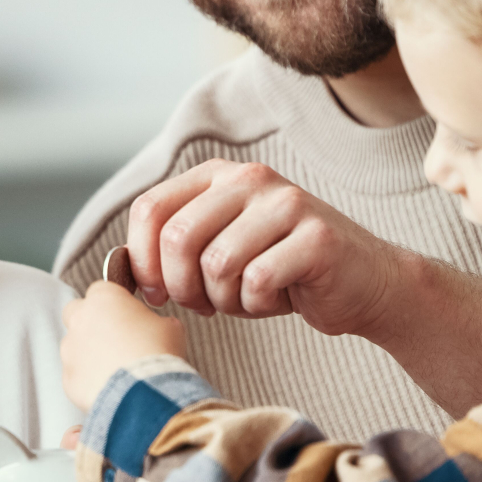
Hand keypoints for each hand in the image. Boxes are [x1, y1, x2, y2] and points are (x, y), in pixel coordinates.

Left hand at [61, 281, 186, 410]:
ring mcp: (70, 350)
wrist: (146, 393)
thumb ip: (155, 320)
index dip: (114, 303)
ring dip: (89, 353)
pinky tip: (111, 387)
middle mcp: (80, 319)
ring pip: (74, 346)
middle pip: (76, 312)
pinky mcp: (68, 378)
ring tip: (116, 368)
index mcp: (104, 298)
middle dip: (90, 322)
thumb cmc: (159, 354)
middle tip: (112, 338)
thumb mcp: (170, 327)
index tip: (125, 315)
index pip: (101, 289)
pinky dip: (88, 380)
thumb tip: (155, 328)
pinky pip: (76, 375)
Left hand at [125, 159, 398, 335]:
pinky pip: (257, 282)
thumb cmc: (281, 273)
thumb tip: (119, 271)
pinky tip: (277, 299)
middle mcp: (249, 178)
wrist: (362, 283)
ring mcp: (286, 203)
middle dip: (181, 287)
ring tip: (246, 297)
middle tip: (204, 304)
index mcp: (218, 177)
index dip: (142, 260)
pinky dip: (258, 305)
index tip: (156, 293)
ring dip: (224, 299)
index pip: (151, 209)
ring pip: (217, 264)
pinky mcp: (317, 236)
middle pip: (178, 238)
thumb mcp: (218, 252)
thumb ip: (174, 249)